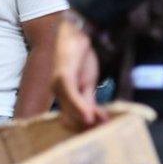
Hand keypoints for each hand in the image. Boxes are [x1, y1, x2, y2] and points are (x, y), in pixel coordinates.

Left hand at [51, 12, 106, 127]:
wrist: (77, 34)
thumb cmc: (82, 57)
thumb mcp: (88, 83)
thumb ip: (89, 100)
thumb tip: (95, 119)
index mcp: (62, 95)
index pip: (72, 119)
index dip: (86, 128)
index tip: (103, 129)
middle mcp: (56, 92)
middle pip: (71, 119)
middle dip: (88, 127)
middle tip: (106, 127)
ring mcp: (58, 85)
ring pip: (72, 112)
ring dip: (88, 119)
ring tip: (104, 121)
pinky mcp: (63, 77)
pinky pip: (72, 98)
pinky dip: (81, 108)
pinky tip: (91, 115)